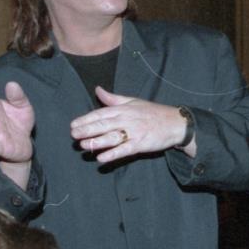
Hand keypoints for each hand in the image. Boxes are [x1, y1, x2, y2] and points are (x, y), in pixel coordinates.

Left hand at [69, 87, 191, 162]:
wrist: (175, 123)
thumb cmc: (153, 112)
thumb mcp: (133, 101)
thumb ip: (113, 98)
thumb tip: (98, 89)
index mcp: (124, 108)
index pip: (101, 113)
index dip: (86, 119)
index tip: (73, 125)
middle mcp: (127, 119)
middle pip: (104, 125)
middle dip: (87, 130)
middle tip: (74, 135)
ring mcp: (134, 132)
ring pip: (112, 137)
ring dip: (97, 141)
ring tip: (84, 145)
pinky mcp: (141, 144)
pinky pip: (124, 149)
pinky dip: (113, 154)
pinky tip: (101, 158)